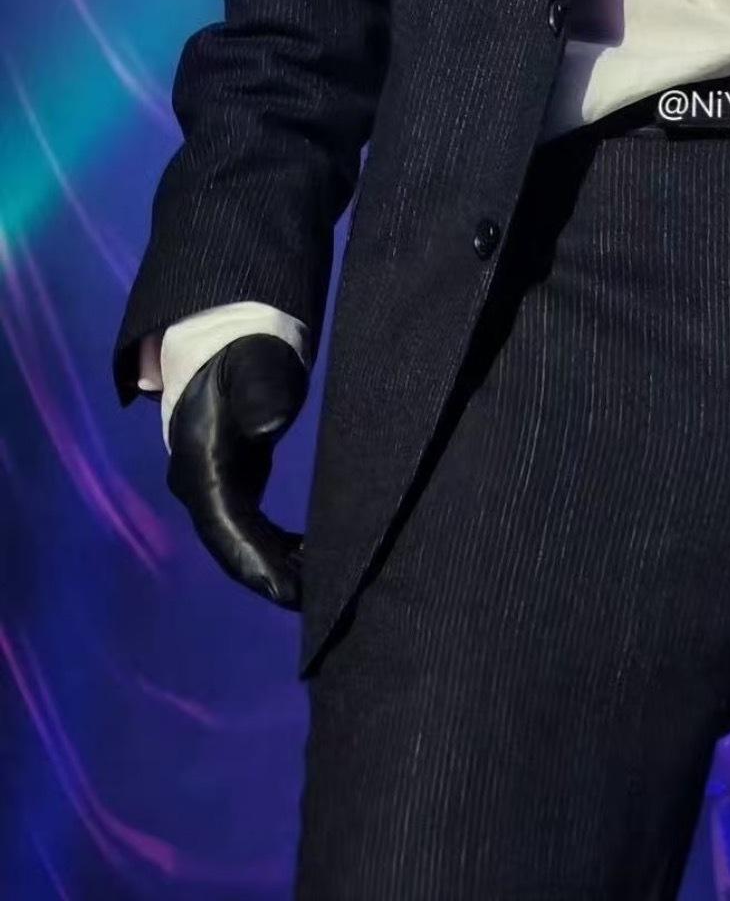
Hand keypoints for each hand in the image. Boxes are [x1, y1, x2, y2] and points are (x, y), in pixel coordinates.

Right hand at [166, 333, 306, 607]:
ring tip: (328, 582)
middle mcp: (199, 485)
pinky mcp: (231, 482)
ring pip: (242, 542)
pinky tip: (313, 556)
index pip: (228, 529)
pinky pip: (250, 528)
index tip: (295, 593)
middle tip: (327, 598)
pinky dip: (279, 548)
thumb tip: (270, 426)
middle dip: (274, 576)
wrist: (222, 333)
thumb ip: (262, 389)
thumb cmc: (244, 348)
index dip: (260, 565)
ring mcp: (213, 486)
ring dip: (279, 566)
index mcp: (200, 465)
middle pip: (234, 545)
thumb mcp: (254, 361)